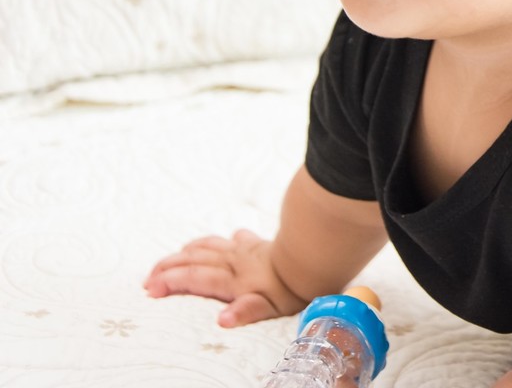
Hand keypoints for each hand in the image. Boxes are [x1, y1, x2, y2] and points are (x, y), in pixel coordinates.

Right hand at [144, 229, 307, 326]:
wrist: (316, 257)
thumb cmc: (294, 286)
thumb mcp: (272, 305)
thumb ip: (245, 311)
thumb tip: (222, 320)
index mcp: (234, 279)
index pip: (195, 279)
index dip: (171, 282)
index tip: (150, 289)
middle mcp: (235, 261)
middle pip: (194, 260)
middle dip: (168, 267)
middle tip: (149, 277)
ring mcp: (245, 250)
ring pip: (208, 246)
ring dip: (185, 252)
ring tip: (172, 259)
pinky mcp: (257, 244)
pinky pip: (230, 239)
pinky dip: (218, 241)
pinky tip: (220, 240)